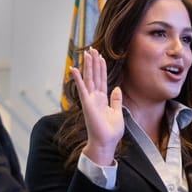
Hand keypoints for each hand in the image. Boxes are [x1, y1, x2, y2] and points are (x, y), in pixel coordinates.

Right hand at [70, 48, 123, 165]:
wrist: (106, 143)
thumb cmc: (111, 132)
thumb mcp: (117, 113)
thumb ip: (116, 100)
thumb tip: (117, 88)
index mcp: (102, 99)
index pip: (101, 80)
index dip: (101, 68)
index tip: (100, 57)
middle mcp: (94, 97)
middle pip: (94, 76)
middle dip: (94, 62)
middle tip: (92, 49)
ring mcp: (90, 100)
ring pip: (88, 78)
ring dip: (88, 65)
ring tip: (87, 52)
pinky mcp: (86, 103)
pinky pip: (81, 88)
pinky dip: (77, 78)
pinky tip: (73, 68)